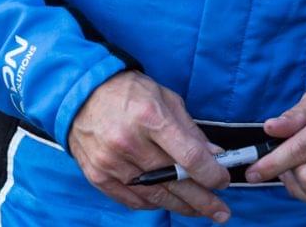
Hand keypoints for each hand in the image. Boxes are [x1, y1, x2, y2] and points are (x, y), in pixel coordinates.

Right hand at [66, 71, 230, 220]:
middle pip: (174, 181)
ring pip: (154, 195)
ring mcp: (111, 162)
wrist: (82, 94)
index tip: (223, 180)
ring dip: (181, 206)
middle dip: (202, 199)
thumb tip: (215, 156)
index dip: (210, 173)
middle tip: (221, 212)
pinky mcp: (98, 175)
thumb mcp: (167, 99)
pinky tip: (170, 203)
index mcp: (150, 117)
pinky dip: (153, 204)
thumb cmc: (130, 93)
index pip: (188, 156)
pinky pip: (132, 199)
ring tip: (200, 211)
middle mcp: (129, 142)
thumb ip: (190, 130)